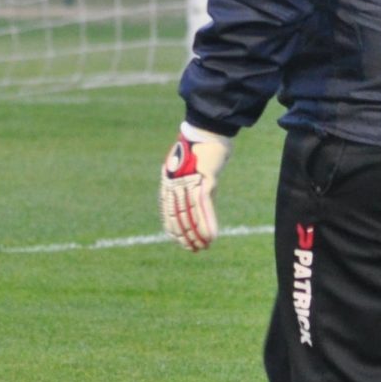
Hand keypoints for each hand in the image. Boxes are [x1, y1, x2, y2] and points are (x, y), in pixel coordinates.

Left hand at [159, 124, 233, 250]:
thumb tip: (201, 199)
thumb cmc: (202, 149)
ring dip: (197, 235)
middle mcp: (175, 184)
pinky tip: (212, 236)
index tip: (179, 242)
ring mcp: (188, 183)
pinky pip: (205, 208)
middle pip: (178, 216)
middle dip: (185, 236)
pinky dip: (209, 224)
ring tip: (202, 247)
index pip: (168, 211)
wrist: (209, 131)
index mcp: (170, 182)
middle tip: (192, 250)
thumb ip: (194, 184)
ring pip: (190, 216)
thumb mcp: (194, 169)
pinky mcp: (204, 181)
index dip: (173, 229)